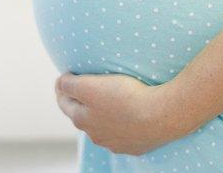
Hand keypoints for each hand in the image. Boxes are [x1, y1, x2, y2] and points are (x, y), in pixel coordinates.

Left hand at [55, 73, 193, 155]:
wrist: (161, 115)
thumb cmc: (125, 97)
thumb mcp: (90, 86)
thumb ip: (70, 84)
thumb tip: (60, 83)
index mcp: (82, 120)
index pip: (65, 102)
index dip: (63, 88)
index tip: (65, 77)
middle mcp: (96, 135)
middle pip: (83, 117)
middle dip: (81, 103)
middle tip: (84, 88)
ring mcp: (116, 143)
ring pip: (104, 127)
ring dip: (103, 115)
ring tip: (108, 101)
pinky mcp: (136, 145)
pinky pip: (125, 133)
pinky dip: (123, 124)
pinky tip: (129, 115)